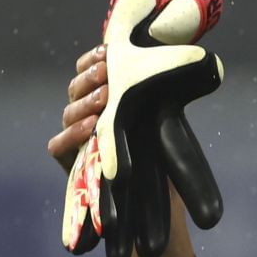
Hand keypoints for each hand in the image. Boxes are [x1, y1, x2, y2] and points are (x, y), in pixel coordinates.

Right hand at [53, 0, 225, 256]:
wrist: (163, 208)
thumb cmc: (166, 159)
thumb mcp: (169, 123)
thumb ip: (167, 95)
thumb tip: (198, 59)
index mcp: (108, 100)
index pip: (90, 70)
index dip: (95, 57)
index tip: (109, 48)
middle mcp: (89, 116)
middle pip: (76, 88)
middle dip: (91, 76)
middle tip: (108, 70)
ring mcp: (77, 140)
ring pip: (68, 113)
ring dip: (84, 102)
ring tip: (105, 97)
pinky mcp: (71, 164)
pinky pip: (58, 146)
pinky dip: (71, 134)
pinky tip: (91, 127)